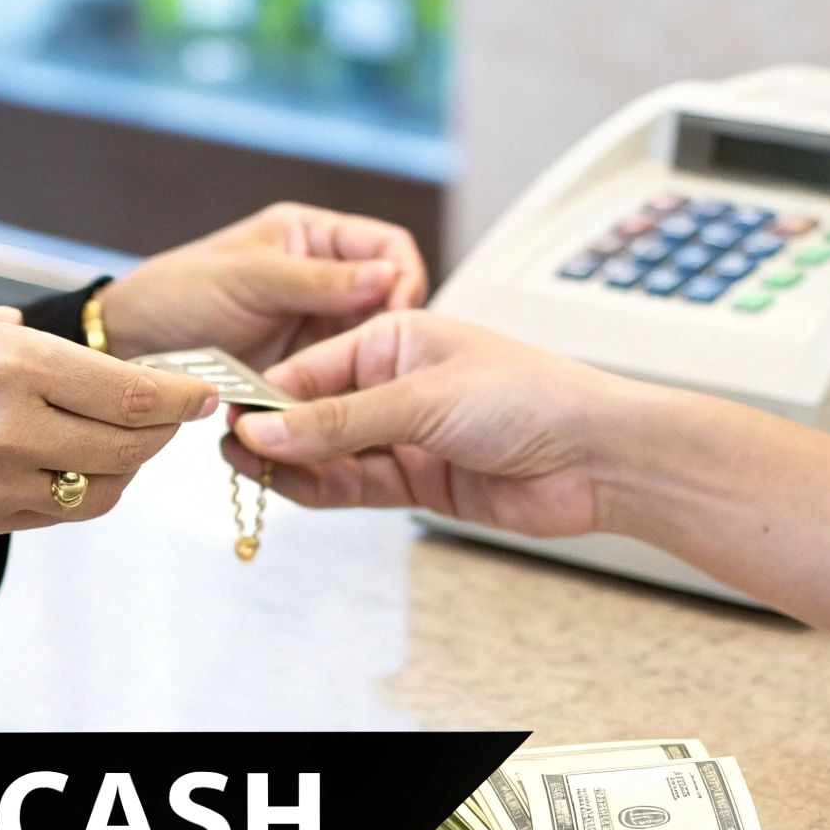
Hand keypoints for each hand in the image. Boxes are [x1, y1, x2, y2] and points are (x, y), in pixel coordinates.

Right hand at [0, 307, 217, 537]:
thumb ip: (55, 350)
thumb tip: (127, 374)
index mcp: (13, 363)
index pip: (132, 394)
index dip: (181, 398)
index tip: (205, 394)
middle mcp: (10, 428)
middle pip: (128, 446)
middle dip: (161, 433)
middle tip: (168, 418)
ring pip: (103, 490)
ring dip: (127, 467)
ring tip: (123, 442)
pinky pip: (60, 513)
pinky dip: (83, 490)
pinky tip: (76, 465)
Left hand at [98, 202, 427, 368]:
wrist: (128, 343)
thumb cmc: (178, 292)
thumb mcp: (252, 279)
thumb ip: (319, 280)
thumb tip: (389, 277)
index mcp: (314, 237)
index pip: (388, 249)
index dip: (403, 279)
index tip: (400, 315)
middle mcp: (321, 280)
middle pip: (385, 305)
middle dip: (386, 336)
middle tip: (383, 366)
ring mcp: (311, 326)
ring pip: (366, 349)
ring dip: (365, 371)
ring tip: (361, 392)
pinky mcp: (299, 367)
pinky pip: (336, 380)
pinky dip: (340, 394)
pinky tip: (339, 409)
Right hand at [221, 310, 638, 538]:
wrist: (600, 458)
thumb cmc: (531, 399)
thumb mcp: (422, 400)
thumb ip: (340, 422)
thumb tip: (266, 431)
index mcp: (396, 339)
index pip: (313, 366)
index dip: (268, 396)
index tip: (230, 419)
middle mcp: (396, 385)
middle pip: (314, 412)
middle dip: (273, 433)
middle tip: (229, 453)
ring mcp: (405, 435)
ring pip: (329, 453)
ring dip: (292, 464)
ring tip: (248, 474)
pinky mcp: (418, 480)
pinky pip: (354, 486)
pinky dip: (322, 489)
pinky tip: (290, 489)